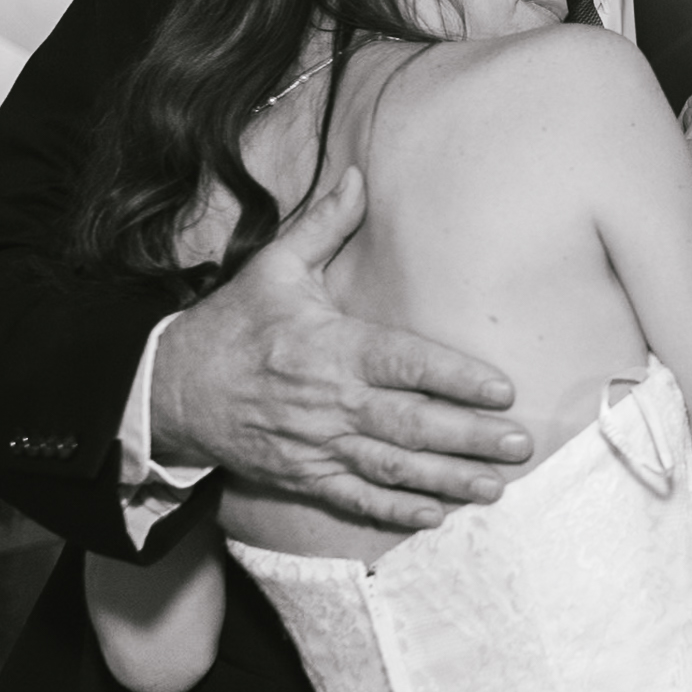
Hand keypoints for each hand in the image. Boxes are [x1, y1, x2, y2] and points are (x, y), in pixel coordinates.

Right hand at [150, 167, 530, 527]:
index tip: (502, 389)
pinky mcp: (304, 476)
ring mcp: (316, 445)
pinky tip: (436, 515)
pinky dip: (396, 510)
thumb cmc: (234, 324)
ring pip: (392, 468)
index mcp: (329, 347)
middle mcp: (329, 401)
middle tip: (520, 444)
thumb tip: (359, 176)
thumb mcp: (275, 267)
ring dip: (448, 480)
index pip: (404, 363)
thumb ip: (325, 225)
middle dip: (469, 437)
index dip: (455, 378)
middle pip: (410, 424)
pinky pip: (356, 499)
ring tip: (495, 485)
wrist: (170, 390)